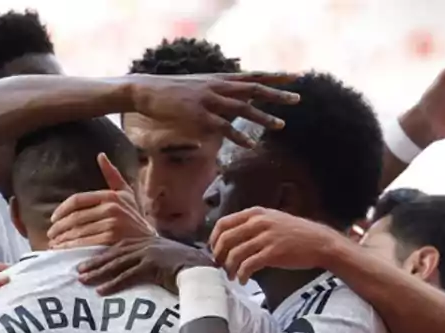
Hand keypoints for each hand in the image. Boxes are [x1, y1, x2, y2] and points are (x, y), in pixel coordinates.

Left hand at [48, 154, 155, 248]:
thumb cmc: (134, 218)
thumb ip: (112, 175)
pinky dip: (71, 248)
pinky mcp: (111, 241)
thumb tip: (100, 155)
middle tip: (51, 234)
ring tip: (54, 244)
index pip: (77, 200)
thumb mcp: (126, 194)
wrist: (149, 243)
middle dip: (59, 227)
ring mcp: (112, 225)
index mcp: (110, 196)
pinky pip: (85, 243)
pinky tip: (64, 251)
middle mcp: (111, 208)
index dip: (62, 210)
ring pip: (78, 231)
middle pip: (75, 217)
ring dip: (62, 239)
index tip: (53, 219)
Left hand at [78, 237, 215, 295]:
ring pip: (118, 263)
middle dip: (95, 262)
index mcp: (149, 241)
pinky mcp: (154, 265)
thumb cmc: (189, 268)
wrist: (206, 270)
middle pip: (114, 253)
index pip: (120, 246)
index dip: (102, 254)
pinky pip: (129, 275)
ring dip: (99, 272)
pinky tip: (101, 291)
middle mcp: (148, 244)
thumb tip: (141, 270)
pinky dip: (113, 284)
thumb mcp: (167, 260)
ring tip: (83, 280)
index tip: (87, 261)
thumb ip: (153, 261)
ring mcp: (150, 253)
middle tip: (78, 270)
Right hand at [128, 73, 300, 146]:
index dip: (275, 76)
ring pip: (242, 107)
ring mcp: (208, 100)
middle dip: (277, 94)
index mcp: (220, 79)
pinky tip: (250, 144)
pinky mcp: (198, 115)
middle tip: (297, 99)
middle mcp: (218, 86)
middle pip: (254, 88)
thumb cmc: (172, 92)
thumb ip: (218, 94)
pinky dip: (238, 135)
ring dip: (263, 117)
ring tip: (280, 125)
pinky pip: (223, 126)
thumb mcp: (199, 88)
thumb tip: (233, 103)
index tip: (296, 76)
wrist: (146, 91)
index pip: (254, 75)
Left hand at [210, 207, 347, 282]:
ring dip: (229, 268)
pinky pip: (248, 266)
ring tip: (231, 276)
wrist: (319, 242)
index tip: (214, 251)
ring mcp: (265, 238)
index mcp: (255, 213)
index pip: (223, 224)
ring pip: (235, 254)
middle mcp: (258, 223)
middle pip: (225, 239)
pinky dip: (241, 275)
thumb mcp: (272, 220)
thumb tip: (230, 239)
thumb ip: (252, 225)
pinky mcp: (272, 253)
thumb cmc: (295, 234)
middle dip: (219, 256)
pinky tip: (243, 280)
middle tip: (220, 266)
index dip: (214, 239)